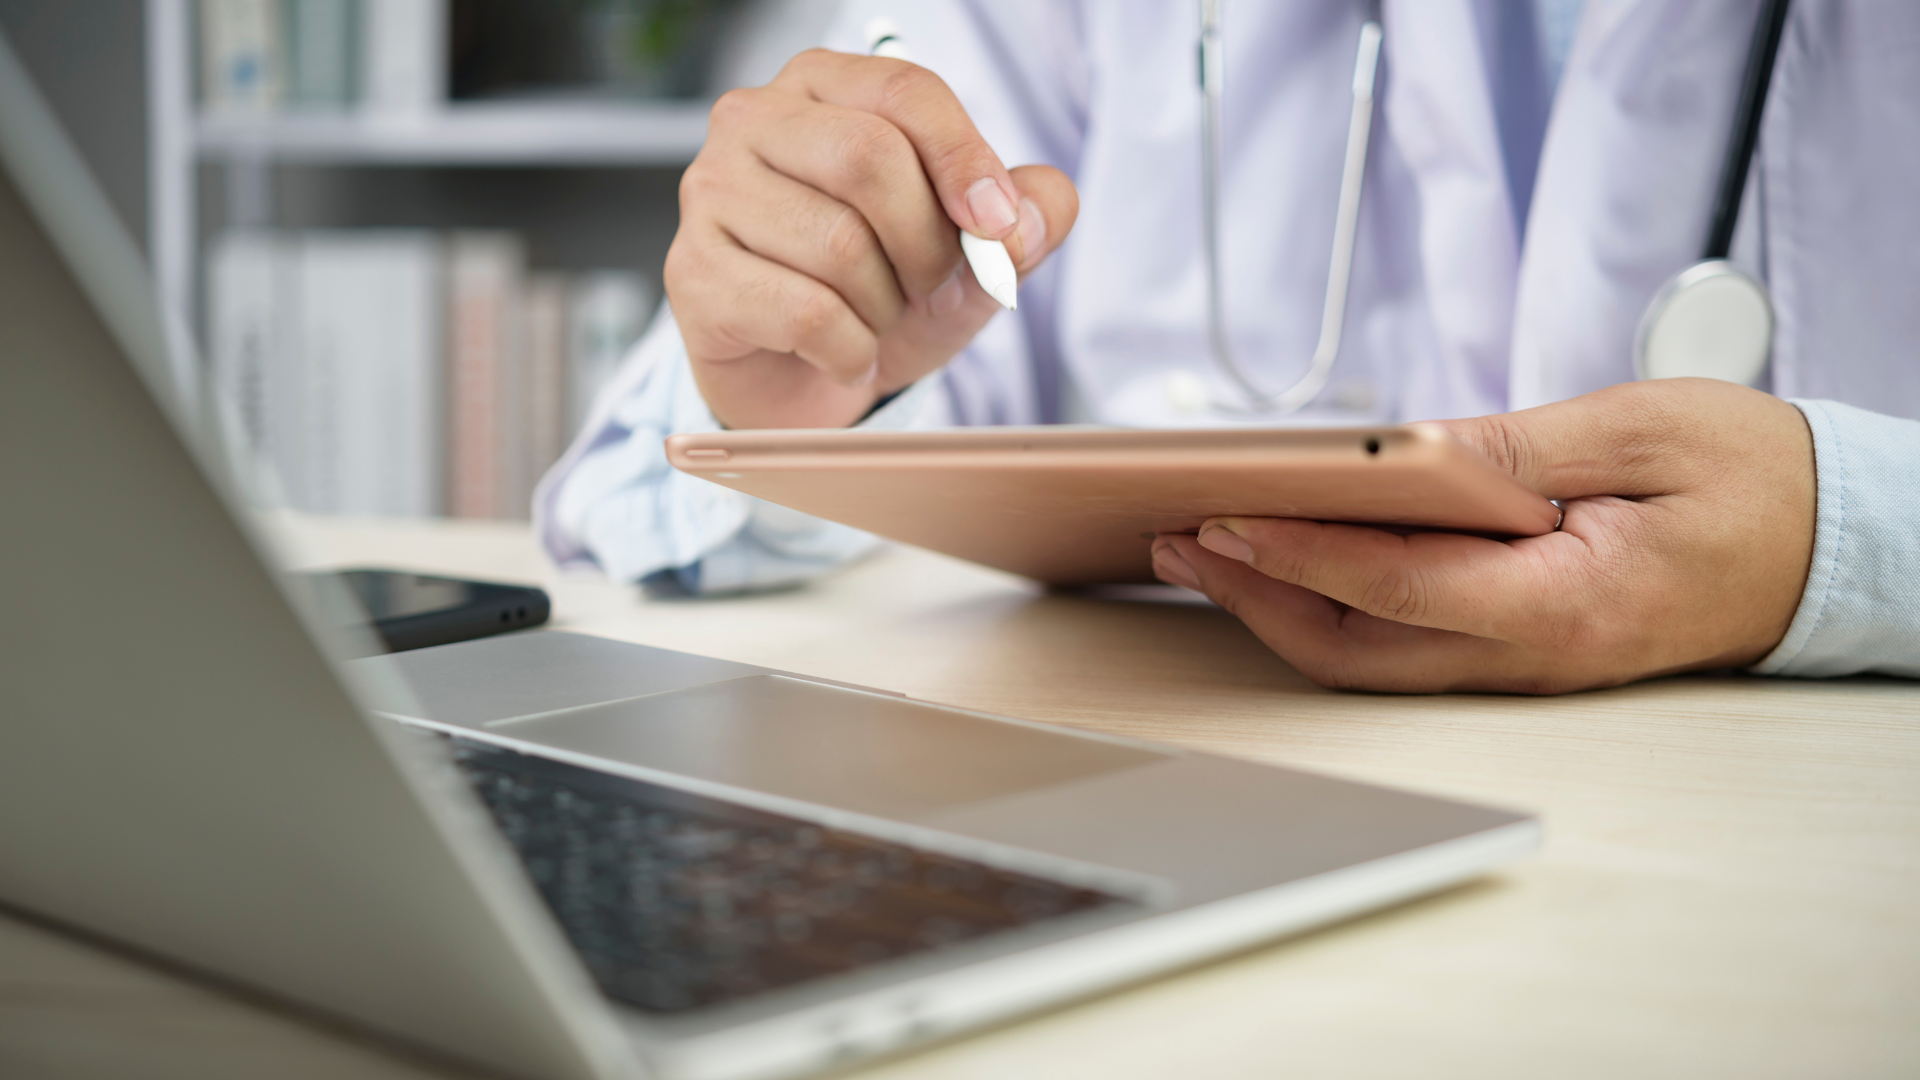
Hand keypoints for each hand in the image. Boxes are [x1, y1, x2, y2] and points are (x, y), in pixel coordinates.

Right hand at [666, 49, 1078, 429]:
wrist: (805, 380)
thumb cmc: (879, 293)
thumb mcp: (970, 257)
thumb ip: (1023, 222)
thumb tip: (1027, 218)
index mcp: (824, 87)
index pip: (904, 91)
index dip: (965, 158)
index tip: (999, 225)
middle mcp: (753, 121)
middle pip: (869, 158)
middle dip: (926, 242)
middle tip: (930, 286)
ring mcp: (711, 192)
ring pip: (837, 243)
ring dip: (885, 305)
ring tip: (876, 318)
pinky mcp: (692, 271)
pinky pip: (804, 312)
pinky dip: (850, 350)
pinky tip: (845, 353)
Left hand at [1150, 379, 1816, 692]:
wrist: (1832, 548)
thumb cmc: (1754, 483)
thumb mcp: (1640, 432)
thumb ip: (1517, 447)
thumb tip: (1405, 450)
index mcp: (1565, 604)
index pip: (1398, 587)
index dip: (1299, 552)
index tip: (1222, 514)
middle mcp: (1531, 655)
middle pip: (1357, 646)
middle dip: (1253, 594)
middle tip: (1176, 535)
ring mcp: (1519, 666)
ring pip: (1368, 658)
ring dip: (1274, 607)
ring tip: (1198, 547)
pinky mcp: (1514, 651)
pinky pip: (1399, 645)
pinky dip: (1325, 606)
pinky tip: (1280, 564)